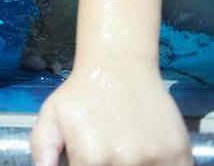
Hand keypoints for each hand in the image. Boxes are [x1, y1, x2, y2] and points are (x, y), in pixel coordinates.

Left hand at [31, 64, 190, 165]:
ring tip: (125, 148)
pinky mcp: (178, 154)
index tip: (91, 158)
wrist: (119, 65)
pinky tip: (146, 154)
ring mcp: (154, 159)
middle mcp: (123, 162)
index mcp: (90, 158)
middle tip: (107, 152)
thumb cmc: (82, 92)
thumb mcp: (51, 115)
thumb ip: (43, 148)